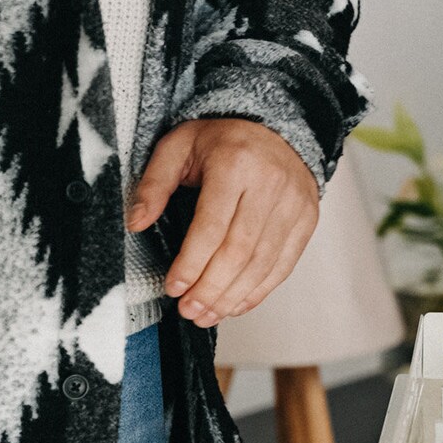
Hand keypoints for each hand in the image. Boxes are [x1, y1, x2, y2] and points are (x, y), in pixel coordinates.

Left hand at [127, 119, 319, 327]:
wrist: (275, 128)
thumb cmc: (223, 140)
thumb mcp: (178, 146)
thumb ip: (154, 183)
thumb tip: (136, 221)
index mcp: (235, 164)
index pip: (212, 226)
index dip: (192, 263)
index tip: (173, 287)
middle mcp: (270, 185)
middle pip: (240, 250)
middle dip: (211, 288)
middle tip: (188, 310)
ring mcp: (294, 204)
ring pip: (263, 263)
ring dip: (233, 296)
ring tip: (207, 314)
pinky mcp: (306, 220)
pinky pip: (284, 264)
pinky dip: (259, 291)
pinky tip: (236, 304)